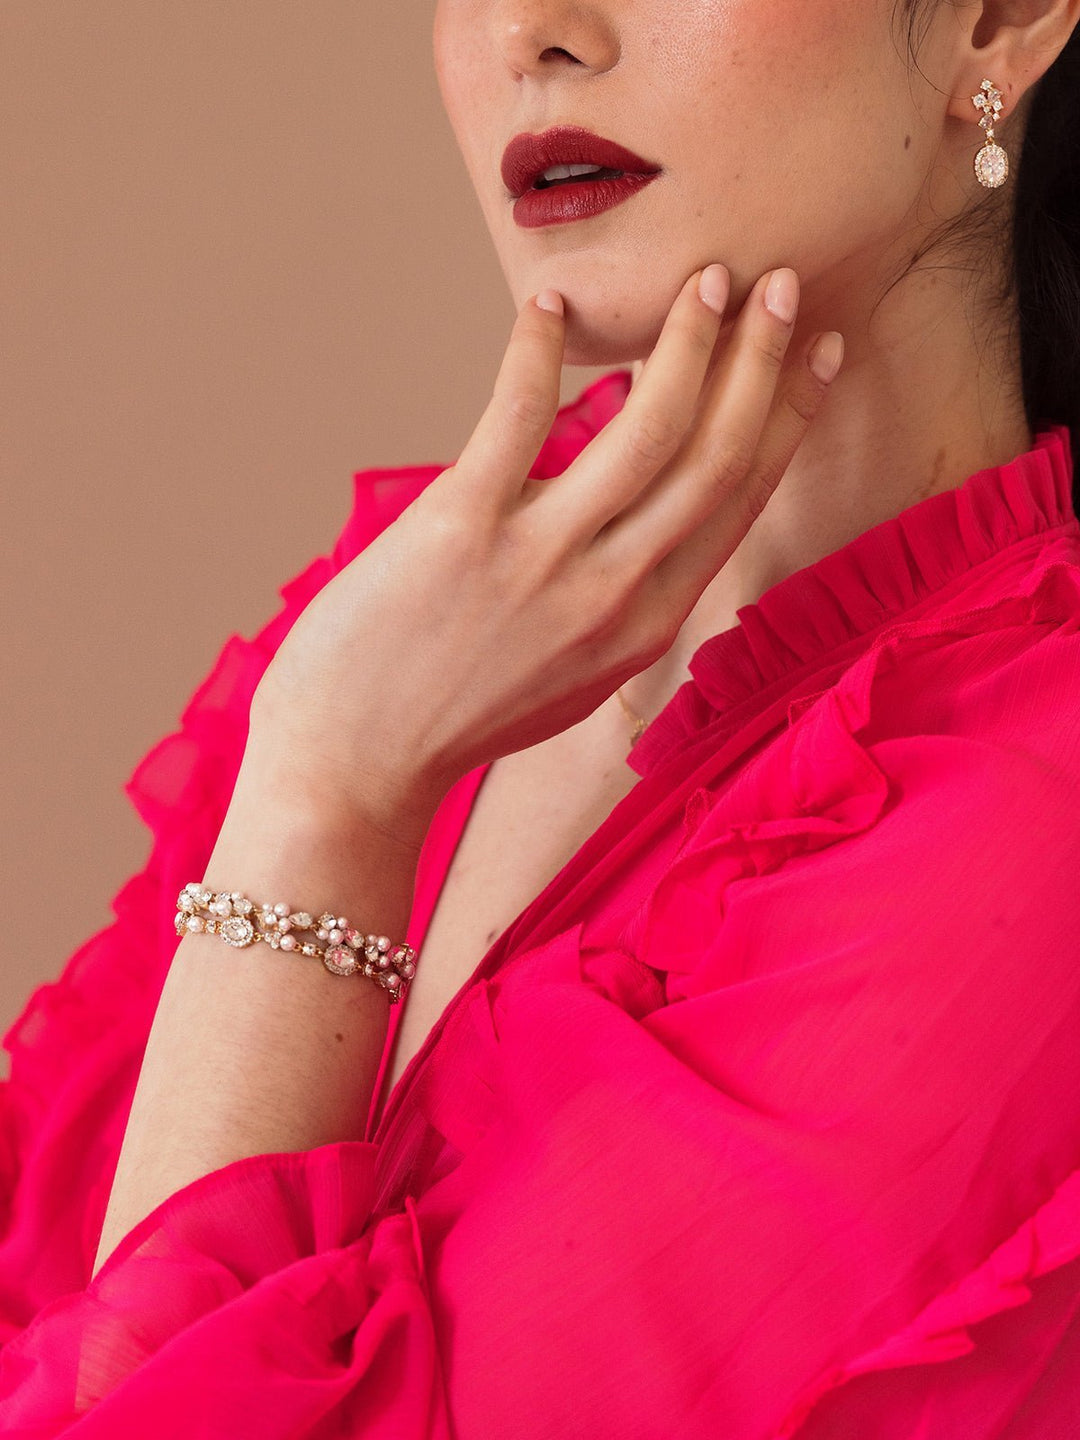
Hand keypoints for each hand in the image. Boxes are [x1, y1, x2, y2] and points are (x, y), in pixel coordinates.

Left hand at [249, 264, 842, 842]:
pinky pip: (520, 416)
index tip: (820, 358)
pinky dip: (537, 352)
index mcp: (646, 625)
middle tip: (785, 285)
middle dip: (762, 361)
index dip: (787, 419)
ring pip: (651, 430)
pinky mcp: (463, 529)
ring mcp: (543, 560)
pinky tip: (550, 305)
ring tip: (707, 277)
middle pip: (716, 456)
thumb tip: (639, 527)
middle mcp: (615, 593)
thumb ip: (619, 604)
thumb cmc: (453, 718)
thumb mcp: (572, 677)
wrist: (354, 771)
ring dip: (690, 344)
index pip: (738, 501)